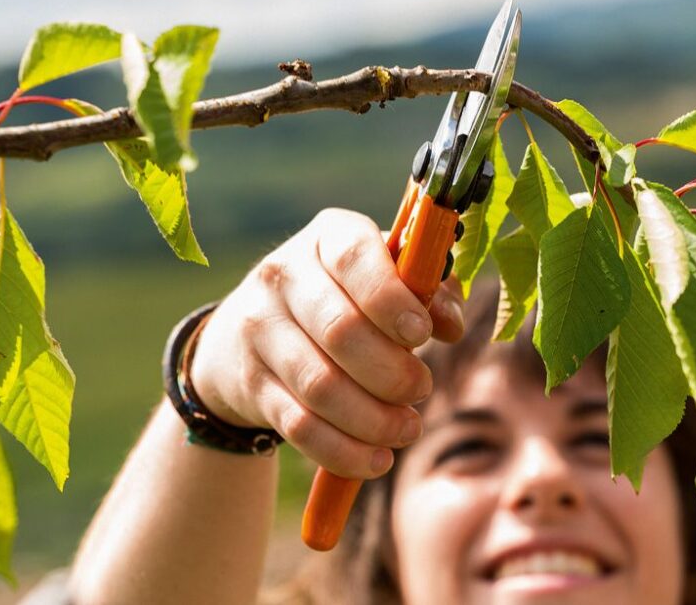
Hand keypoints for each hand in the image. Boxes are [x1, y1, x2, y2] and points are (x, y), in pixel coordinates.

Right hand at [188, 208, 464, 478]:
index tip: (422, 335)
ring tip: (406, 429)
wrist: (245, 334)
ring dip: (374, 419)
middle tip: (421, 390)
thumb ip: (427, 291)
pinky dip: (343, 451)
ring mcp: (259, 329)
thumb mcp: (381, 278)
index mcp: (326, 238)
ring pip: (320, 385)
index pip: (355, 259)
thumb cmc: (342, 298)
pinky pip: (299, 426)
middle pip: (341, 331)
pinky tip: (375, 458)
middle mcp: (283, 276)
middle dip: (392, 372)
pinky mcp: (250, 383)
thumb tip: (450, 325)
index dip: (392, 300)